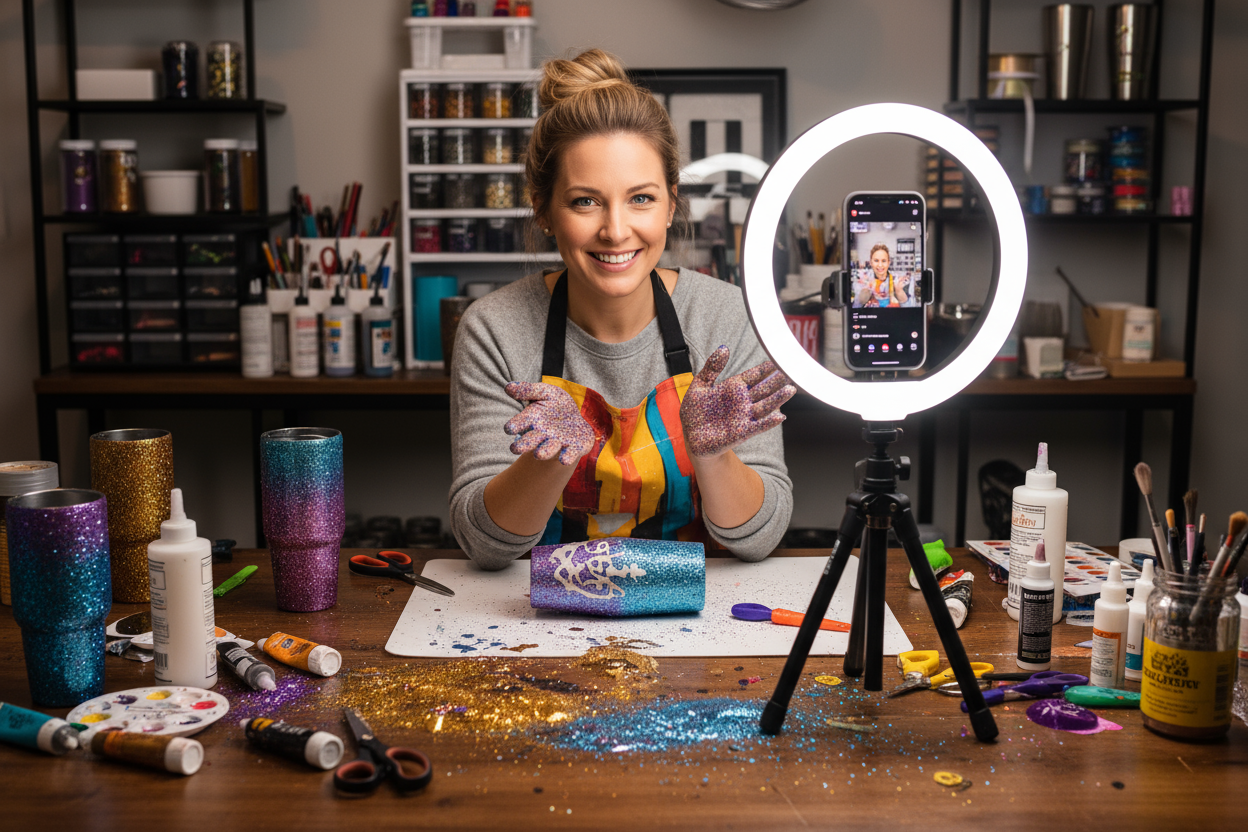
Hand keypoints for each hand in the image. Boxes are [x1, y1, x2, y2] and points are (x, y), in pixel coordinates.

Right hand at [504, 382, 593, 464]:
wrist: (574, 419)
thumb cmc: (554, 405)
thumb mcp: (544, 393)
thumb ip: (528, 390)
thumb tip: (508, 387)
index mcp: (532, 420)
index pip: (519, 424)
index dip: (514, 426)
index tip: (509, 428)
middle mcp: (541, 435)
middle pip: (529, 441)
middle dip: (523, 445)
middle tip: (515, 449)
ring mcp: (557, 443)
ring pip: (548, 450)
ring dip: (544, 452)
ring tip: (538, 455)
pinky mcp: (573, 448)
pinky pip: (569, 454)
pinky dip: (567, 457)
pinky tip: (564, 460)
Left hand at [679, 346, 795, 458]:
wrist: (691, 438)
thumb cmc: (695, 412)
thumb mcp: (699, 386)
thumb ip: (712, 368)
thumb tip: (724, 348)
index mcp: (733, 388)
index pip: (753, 376)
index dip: (764, 369)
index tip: (777, 360)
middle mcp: (742, 401)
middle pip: (763, 389)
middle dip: (776, 381)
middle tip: (791, 371)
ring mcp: (744, 417)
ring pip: (765, 406)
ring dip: (778, 398)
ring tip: (790, 389)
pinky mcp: (742, 432)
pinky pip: (758, 426)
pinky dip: (769, 422)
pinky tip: (780, 416)